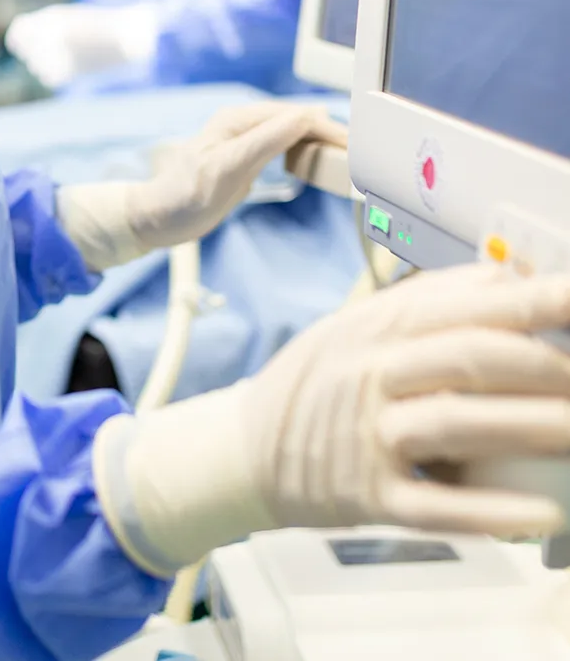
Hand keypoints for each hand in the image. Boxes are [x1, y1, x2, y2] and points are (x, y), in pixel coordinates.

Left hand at [5, 2, 157, 87]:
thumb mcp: (64, 17)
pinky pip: (48, 77)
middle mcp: (53, 35)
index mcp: (52, 18)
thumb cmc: (92, 24)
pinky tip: (66, 66)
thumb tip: (15, 45)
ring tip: (64, 54)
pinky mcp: (70, 70)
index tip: (25, 41)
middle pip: (25, 50)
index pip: (19, 31)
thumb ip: (37, 26)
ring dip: (43, 62)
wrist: (125, 36)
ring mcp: (60, 54)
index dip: (19, 36)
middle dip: (34, 49)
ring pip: (35, 65)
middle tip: (56, 46)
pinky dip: (53, 74)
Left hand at [57, 101, 345, 270]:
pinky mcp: (244, 157)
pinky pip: (282, 146)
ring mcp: (243, 139)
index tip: (356, 145)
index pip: (294, 116)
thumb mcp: (227, 169)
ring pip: (291, 132)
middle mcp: (242, 123)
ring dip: (318, 141)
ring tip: (347, 155)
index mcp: (238, 120)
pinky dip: (303, 151)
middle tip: (361, 153)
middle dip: (329, 133)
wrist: (159, 218)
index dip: (326, 129)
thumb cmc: (186, 196)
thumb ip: (265, 142)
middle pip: (296, 121)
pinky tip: (316, 161)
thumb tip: (304, 116)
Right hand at [93, 264, 569, 577]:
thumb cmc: (317, 385)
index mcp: (377, 324)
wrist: (244, 450)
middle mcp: (371, 373)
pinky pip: (434, 504)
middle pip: (466, 356)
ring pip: (456, 424)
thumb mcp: (359, 326)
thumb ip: (428, 304)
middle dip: (544, 362)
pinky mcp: (367, 495)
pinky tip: (540, 509)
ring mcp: (368, 435)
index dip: (530, 297)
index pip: (463, 302)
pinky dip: (489, 509)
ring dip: (529, 426)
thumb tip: (508, 275)